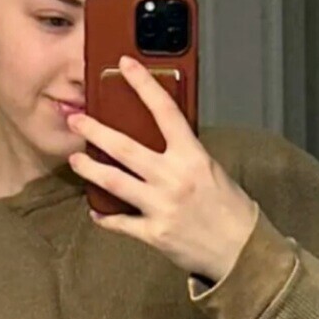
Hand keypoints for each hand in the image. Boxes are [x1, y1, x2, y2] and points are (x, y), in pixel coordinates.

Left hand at [64, 56, 259, 283]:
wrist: (243, 252)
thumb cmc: (232, 210)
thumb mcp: (213, 170)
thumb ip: (185, 154)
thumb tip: (161, 138)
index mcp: (193, 157)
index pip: (165, 112)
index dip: (143, 85)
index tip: (125, 66)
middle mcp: (174, 179)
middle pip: (125, 148)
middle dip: (96, 131)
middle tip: (77, 120)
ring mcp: (161, 206)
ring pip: (114, 183)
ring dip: (90, 169)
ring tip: (75, 160)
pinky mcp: (154, 233)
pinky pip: (120, 223)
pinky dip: (105, 217)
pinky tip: (95, 210)